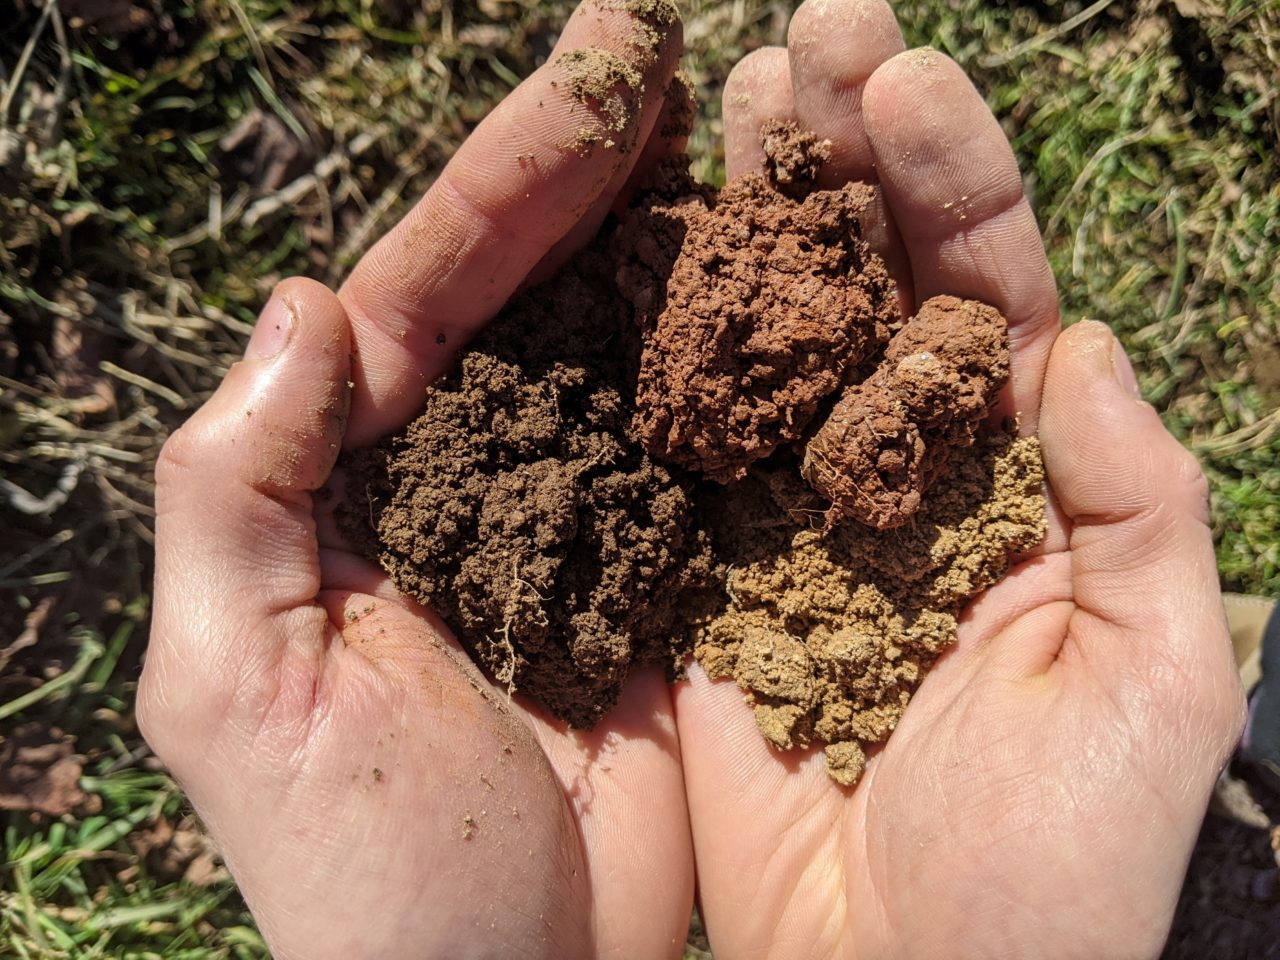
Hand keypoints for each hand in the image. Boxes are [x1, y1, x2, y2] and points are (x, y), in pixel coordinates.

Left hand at [138, 3, 696, 957]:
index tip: (598, 69)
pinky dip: (736, 363)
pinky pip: (695, 443)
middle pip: (530, 291)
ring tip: (748, 130)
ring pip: (622, 347)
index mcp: (352, 485)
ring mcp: (570, 521)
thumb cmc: (362, 875)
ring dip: (676, 242)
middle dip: (594, 169)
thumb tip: (303, 305)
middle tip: (672, 48)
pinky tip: (787, 283)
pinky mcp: (659, 576)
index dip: (505, 178)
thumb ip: (240, 489)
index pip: (422, 292)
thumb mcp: (239, 682)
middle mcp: (461, 481)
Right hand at [675, 1, 1244, 956]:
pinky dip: (664, 353)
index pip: (992, 303)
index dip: (956, 186)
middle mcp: (904, 484)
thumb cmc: (1056, 867)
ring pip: (771, 345)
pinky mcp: (704, 580)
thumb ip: (1137, 501)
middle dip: (844, 164)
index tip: (906, 81)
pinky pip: (683, 450)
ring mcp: (793, 524)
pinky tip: (639, 259)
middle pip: (873, 293)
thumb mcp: (1154, 677)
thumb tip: (1081, 344)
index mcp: (1023, 490)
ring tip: (729, 104)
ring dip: (750, 228)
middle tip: (804, 41)